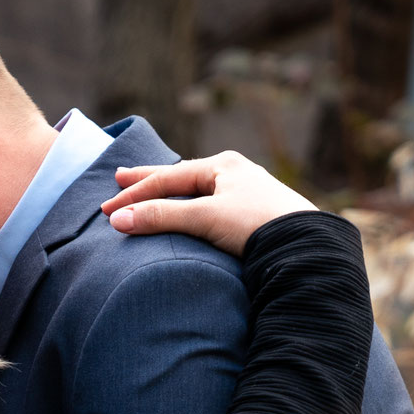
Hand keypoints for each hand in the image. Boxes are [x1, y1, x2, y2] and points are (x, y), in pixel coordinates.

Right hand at [100, 151, 313, 255]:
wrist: (305, 247)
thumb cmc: (256, 225)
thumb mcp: (204, 218)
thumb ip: (161, 217)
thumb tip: (118, 221)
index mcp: (223, 165)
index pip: (167, 178)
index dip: (135, 194)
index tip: (107, 210)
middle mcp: (236, 173)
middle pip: (182, 177)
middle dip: (149, 181)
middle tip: (120, 178)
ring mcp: (248, 194)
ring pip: (199, 191)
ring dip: (172, 194)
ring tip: (153, 193)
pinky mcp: (257, 216)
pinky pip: (214, 206)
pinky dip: (193, 208)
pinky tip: (193, 211)